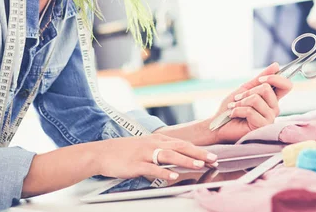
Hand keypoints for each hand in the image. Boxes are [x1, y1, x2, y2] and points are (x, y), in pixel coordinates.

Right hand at [93, 134, 217, 180]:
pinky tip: (173, 175)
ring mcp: (145, 154)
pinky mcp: (136, 164)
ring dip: (185, 160)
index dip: (199, 149)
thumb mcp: (145, 146)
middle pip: (180, 147)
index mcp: (157, 140)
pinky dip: (164, 172)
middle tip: (213, 158)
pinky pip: (152, 168)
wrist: (101, 153)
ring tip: (199, 164)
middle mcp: (153, 144)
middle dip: (199, 153)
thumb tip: (177, 159)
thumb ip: (161, 150)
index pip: (183, 143)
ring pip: (169, 155)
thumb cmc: (124, 151)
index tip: (212, 155)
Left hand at [213, 62, 292, 141]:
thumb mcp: (245, 89)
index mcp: (271, 99)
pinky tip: (233, 115)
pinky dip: (237, 110)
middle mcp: (273, 109)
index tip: (260, 79)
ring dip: (240, 102)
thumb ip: (260, 78)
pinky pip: (250, 111)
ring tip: (234, 107)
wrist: (219, 124)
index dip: (275, 78)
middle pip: (266, 89)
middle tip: (238, 98)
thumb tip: (276, 65)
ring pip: (256, 99)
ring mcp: (269, 119)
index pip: (286, 86)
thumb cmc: (231, 108)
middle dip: (248, 92)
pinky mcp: (262, 127)